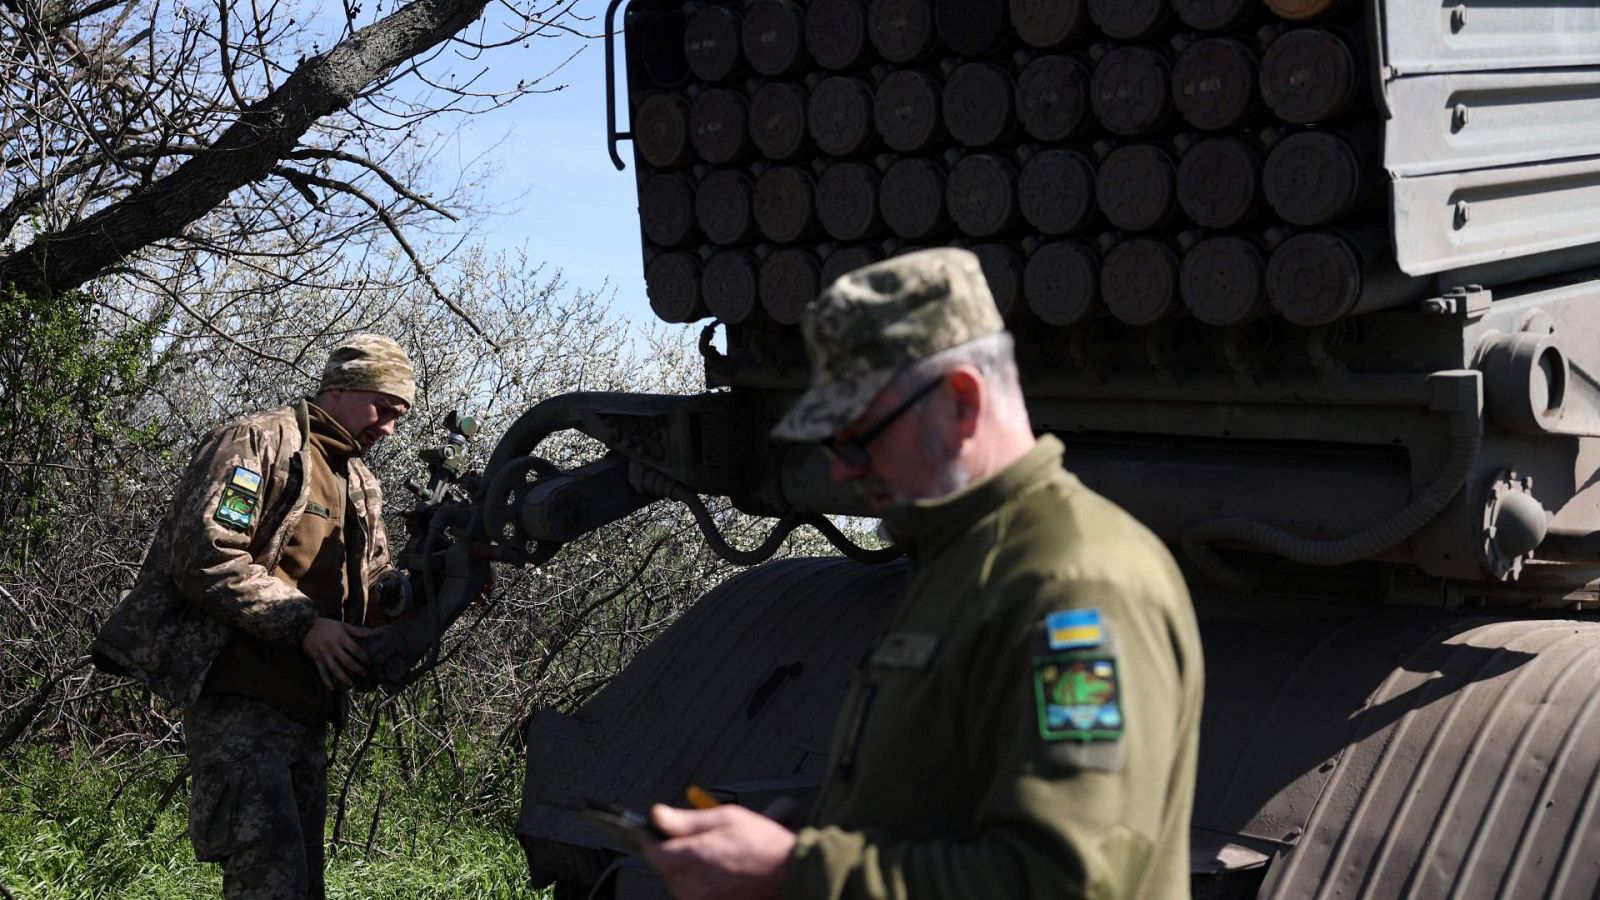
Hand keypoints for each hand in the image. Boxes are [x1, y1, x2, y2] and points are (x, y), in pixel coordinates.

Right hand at [301, 618, 372, 688]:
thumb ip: (354, 630)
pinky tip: (332, 688)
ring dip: (343, 678)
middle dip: (357, 669)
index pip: (355, 649)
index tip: (368, 662)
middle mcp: (333, 647)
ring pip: (335, 669)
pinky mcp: (316, 659)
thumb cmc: (325, 625)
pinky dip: (326, 681)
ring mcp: (324, 654)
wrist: (305, 627)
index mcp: (341, 637)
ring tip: (351, 683)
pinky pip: (322, 672)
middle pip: (347, 661)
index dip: (363, 657)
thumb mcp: (340, 624)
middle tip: (364, 674)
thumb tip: (368, 635)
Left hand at [642, 803, 794, 899]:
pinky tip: (720, 876)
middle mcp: (694, 884)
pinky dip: (700, 886)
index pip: (654, 852)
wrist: (792, 874)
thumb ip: (686, 820)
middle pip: (665, 869)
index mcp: (695, 857)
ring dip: (688, 872)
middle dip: (675, 854)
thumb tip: (656, 814)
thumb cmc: (763, 843)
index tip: (663, 831)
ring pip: (679, 884)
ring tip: (716, 860)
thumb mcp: (726, 818)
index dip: (656, 839)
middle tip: (703, 842)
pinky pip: (694, 896)